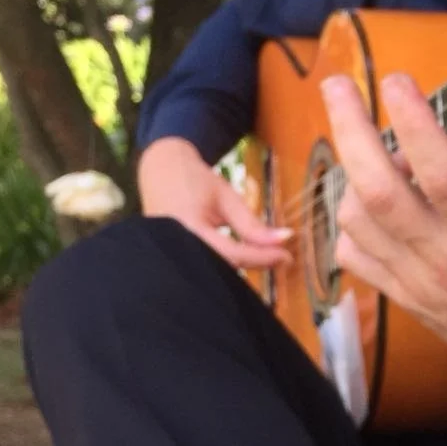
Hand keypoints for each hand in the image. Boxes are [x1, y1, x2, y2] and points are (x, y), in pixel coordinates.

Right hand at [137, 136, 292, 269]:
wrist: (160, 172)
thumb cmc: (193, 180)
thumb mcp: (226, 197)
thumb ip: (251, 223)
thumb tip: (283, 240)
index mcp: (189, 228)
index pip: (233, 254)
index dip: (263, 258)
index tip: (287, 256)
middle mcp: (176, 247)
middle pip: (224, 268)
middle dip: (254, 265)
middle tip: (279, 257)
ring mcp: (172, 256)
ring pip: (215, 273)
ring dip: (243, 267)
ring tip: (266, 256)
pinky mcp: (174, 260)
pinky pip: (205, 268)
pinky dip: (227, 265)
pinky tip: (245, 256)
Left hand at [322, 72, 446, 407]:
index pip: (441, 176)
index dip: (415, 125)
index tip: (398, 81)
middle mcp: (445, 261)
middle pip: (376, 193)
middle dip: (349, 132)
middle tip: (339, 86)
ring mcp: (418, 283)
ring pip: (356, 221)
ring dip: (350, 173)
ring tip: (366, 140)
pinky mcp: (406, 299)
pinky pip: (354, 256)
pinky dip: (349, 221)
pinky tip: (367, 199)